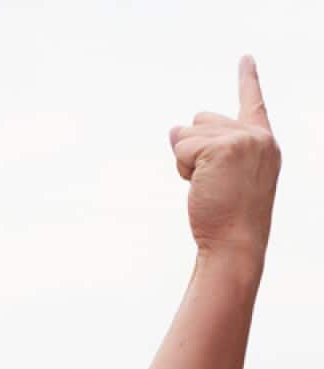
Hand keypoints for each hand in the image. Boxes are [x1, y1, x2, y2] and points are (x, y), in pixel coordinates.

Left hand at [169, 56, 280, 257]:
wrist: (235, 242)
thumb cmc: (228, 216)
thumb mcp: (223, 174)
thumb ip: (206, 147)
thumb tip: (173, 128)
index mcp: (264, 142)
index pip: (253, 103)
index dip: (248, 79)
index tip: (245, 58)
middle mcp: (257, 136)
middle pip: (200, 119)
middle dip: (193, 148)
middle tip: (213, 182)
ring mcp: (241, 139)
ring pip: (185, 133)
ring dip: (185, 161)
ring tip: (209, 185)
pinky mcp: (222, 147)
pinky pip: (180, 147)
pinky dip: (182, 168)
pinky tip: (201, 185)